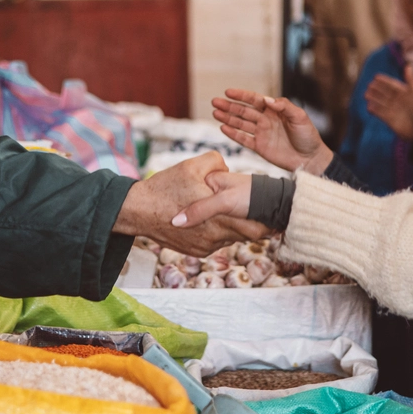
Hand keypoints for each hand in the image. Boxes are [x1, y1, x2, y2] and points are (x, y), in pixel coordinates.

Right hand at [113, 151, 267, 255]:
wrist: (138, 211)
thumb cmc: (165, 187)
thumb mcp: (191, 165)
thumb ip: (217, 163)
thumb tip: (227, 169)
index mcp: (219, 216)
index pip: (256, 227)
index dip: (268, 221)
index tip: (274, 213)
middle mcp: (215, 236)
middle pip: (248, 235)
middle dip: (253, 223)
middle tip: (257, 211)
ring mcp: (206, 246)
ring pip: (232, 238)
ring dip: (233, 226)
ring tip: (229, 212)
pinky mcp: (197, 251)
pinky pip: (217, 242)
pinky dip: (218, 232)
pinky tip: (211, 219)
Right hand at [212, 89, 332, 174]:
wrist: (310, 159)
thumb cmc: (308, 136)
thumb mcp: (300, 117)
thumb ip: (284, 106)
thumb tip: (267, 99)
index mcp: (274, 110)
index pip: (254, 100)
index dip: (241, 95)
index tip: (228, 92)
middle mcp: (265, 120)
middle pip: (243, 111)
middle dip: (229, 106)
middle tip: (215, 101)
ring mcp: (261, 133)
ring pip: (240, 123)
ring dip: (227, 118)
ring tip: (215, 113)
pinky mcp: (259, 147)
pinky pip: (243, 139)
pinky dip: (233, 134)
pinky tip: (223, 128)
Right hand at [365, 64, 412, 139]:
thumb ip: (411, 79)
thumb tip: (408, 65)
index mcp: (404, 93)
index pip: (392, 85)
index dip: (384, 80)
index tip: (376, 76)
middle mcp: (398, 101)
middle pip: (385, 93)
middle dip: (377, 89)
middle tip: (369, 85)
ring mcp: (393, 110)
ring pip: (381, 102)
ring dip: (373, 98)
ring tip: (366, 94)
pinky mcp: (389, 120)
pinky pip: (380, 113)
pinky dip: (374, 110)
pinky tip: (368, 106)